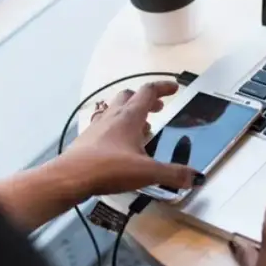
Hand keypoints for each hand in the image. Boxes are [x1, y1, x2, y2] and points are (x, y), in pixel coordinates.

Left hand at [60, 81, 202, 195]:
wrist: (70, 177)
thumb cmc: (109, 168)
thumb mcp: (147, 172)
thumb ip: (173, 174)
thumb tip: (195, 177)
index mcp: (129, 117)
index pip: (148, 92)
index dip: (163, 87)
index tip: (174, 88)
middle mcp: (113, 116)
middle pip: (129, 96)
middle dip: (146, 100)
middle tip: (158, 109)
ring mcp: (97, 126)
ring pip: (115, 109)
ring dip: (130, 112)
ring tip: (142, 128)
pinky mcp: (87, 139)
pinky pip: (104, 125)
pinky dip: (116, 128)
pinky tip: (120, 145)